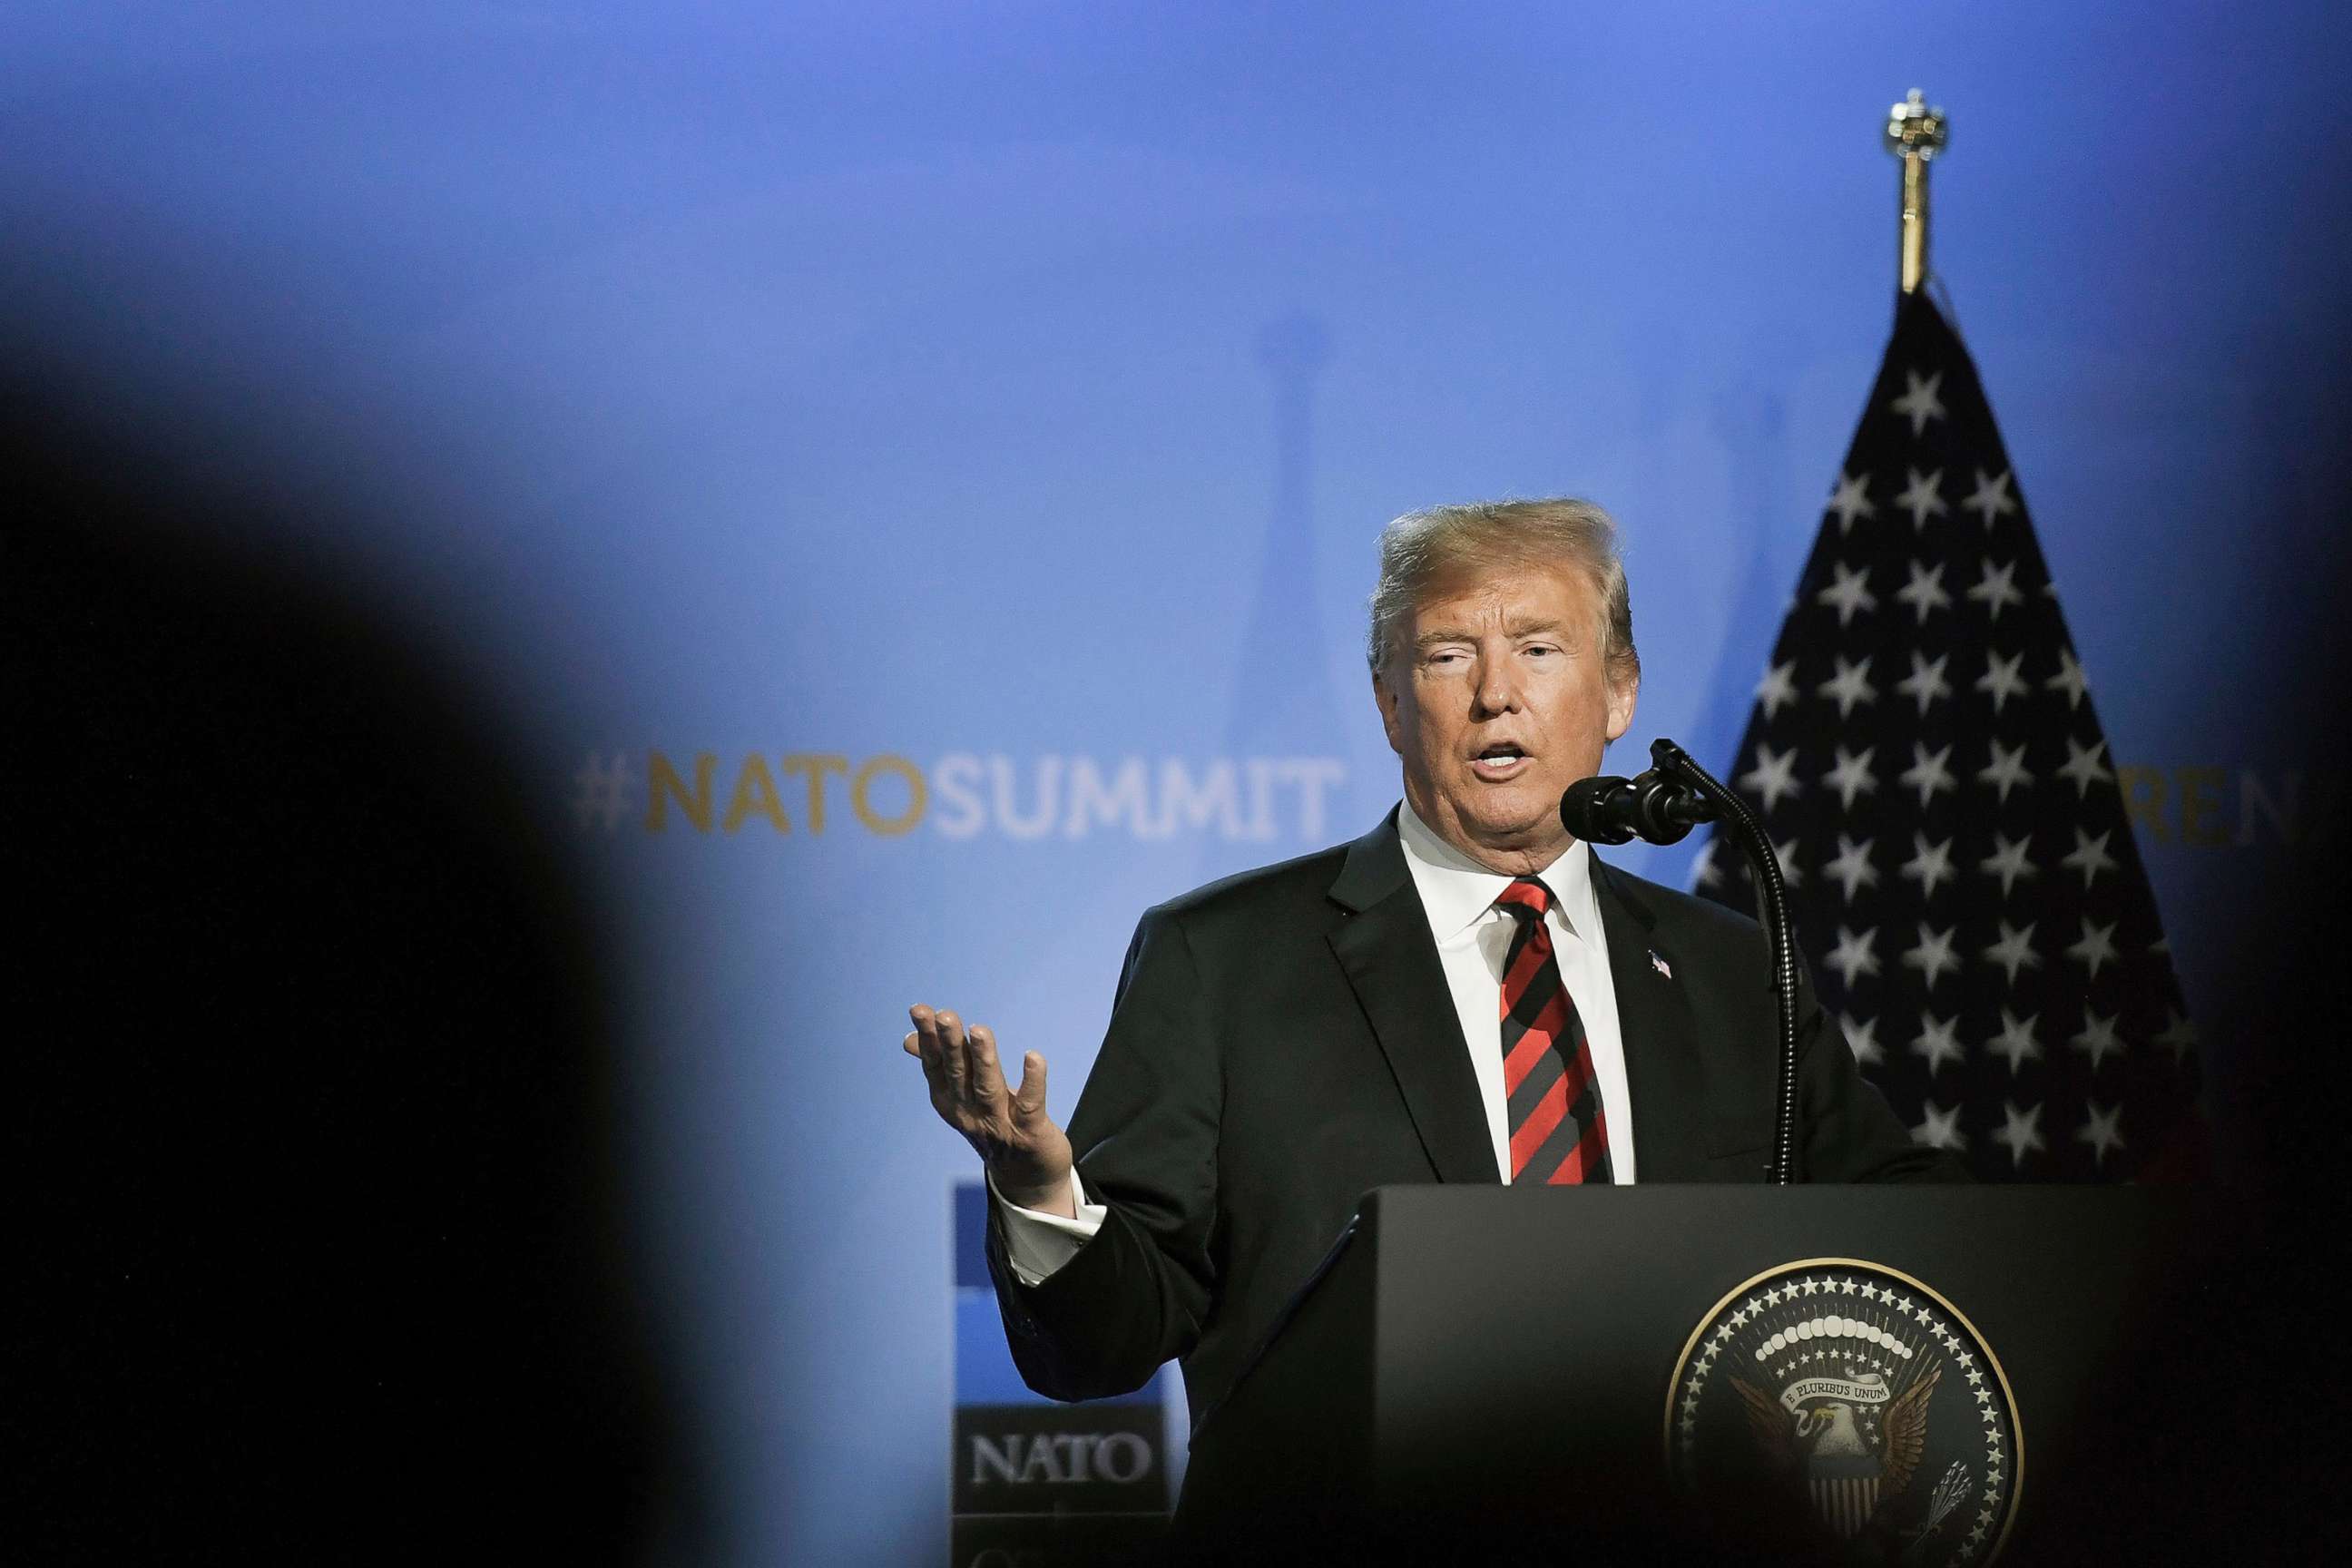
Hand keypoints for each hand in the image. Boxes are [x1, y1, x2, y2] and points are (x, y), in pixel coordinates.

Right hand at [906, 1004, 1075, 1218]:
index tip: (921, 1010)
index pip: (936, 1066)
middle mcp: (970, 1114)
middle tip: (945, 1015)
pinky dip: (1032, 1081)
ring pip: (989, 1088)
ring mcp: (999, 1124)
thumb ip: (941, 1065)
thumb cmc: (993, 1126)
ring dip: (984, 1059)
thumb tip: (910, 1039)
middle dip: (951, 1044)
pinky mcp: (1029, 1132)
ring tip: (979, 1030)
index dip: (929, 1038)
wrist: (1025, 1178)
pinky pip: (1030, 1105)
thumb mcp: (962, 1096)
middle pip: (959, 1074)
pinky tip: (1033, 1057)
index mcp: (951, 1102)